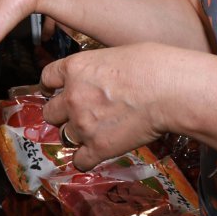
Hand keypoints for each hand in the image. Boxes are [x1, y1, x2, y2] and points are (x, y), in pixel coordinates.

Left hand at [40, 44, 183, 169]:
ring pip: (65, 137)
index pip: (47, 78)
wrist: (169, 90)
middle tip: (80, 114)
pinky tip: (97, 152)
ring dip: (77, 136)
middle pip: (50, 112)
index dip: (51, 87)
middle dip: (62, 114)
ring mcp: (83, 124)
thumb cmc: (151, 65)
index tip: (55, 91)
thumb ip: (97, 70)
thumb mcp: (115, 55)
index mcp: (75, 68)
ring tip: (96, 132)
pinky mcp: (99, 147)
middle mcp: (72, 96)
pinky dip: (87, 159)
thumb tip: (99, 78)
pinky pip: (80, 160)